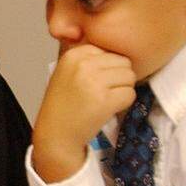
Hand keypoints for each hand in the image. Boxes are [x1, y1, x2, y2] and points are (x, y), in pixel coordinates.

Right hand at [32, 45, 135, 181]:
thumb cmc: (63, 106)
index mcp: (74, 55)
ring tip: (105, 100)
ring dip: (123, 90)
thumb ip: (88, 59)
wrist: (55, 134)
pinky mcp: (104, 100)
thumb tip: (118, 51)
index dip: (109, 68)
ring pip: (130, 77)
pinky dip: (124, 104)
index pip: (109, 51)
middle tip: (105, 93)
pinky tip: (107, 109)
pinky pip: (130, 94)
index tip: (97, 82)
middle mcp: (83, 64)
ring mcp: (94, 82)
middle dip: (119, 78)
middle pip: (123, 62)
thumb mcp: (67, 72)